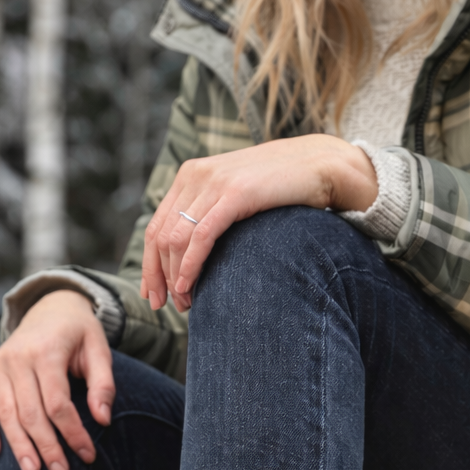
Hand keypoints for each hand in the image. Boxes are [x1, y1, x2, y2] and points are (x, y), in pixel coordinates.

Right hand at [0, 291, 114, 469]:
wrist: (50, 308)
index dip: (73, 433)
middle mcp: (17, 358)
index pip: (58, 404)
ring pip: (7, 414)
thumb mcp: (99, 350)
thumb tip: (103, 420)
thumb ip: (104, 385)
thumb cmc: (79, 334)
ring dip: (19, 447)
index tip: (87, 456)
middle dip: (47, 447)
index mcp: (47, 352)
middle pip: (31, 413)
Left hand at [140, 134, 377, 311]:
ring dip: (175, 277)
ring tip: (185, 302)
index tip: (153, 294)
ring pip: (176, 239)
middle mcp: (195, 176)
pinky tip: (187, 285)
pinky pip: (200, 236)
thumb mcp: (237, 197)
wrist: (319, 165)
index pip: (156, 227)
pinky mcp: (234, 193)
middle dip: (158, 276)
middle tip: (166, 304)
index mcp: (190, 175)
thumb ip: (211, 214)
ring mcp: (213, 182)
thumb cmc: (282, 188)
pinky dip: (190, 265)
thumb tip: (191, 253)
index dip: (149, 265)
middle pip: (159, 236)